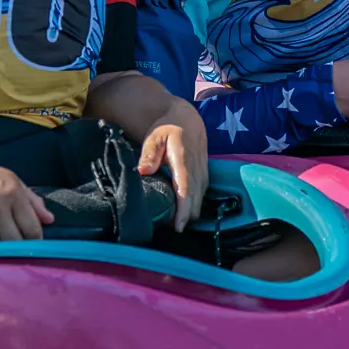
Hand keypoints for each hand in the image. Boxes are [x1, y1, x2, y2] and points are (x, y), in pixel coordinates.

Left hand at [136, 98, 208, 230]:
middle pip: (195, 199)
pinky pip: (201, 195)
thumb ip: (149, 154)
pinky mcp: (205, 176)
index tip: (178, 226)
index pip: (186, 189)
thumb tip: (143, 171)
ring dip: (190, 212)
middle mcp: (197, 168)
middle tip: (170, 229)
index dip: (184, 209)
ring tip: (174, 224)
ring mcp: (203, 172)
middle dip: (186, 217)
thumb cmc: (167, 129)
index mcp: (184, 159)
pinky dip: (193, 206)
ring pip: (200, 199)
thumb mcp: (154, 137)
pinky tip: (183, 214)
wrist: (187, 119)